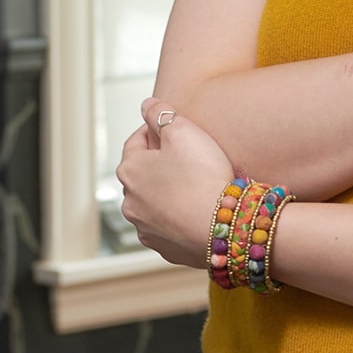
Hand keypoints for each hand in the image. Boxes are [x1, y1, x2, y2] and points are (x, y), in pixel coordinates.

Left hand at [116, 100, 233, 267]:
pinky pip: (168, 226)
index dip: (153, 130)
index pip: (135, 141)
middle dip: (159, 164)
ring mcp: (145, 228)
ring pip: (152, 202)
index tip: (171, 128)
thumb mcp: (183, 131)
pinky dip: (177, 216)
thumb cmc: (202, 175)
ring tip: (193, 185)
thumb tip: (146, 104)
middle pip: (142, 174)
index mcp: (130, 170)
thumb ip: (160, 113)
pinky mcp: (163, 248)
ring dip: (166, 192)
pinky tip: (196, 209)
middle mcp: (130, 202)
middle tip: (186, 157)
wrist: (222, 224)